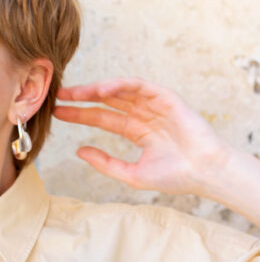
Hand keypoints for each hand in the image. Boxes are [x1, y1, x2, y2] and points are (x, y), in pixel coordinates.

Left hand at [53, 78, 231, 195]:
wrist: (203, 172)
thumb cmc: (174, 176)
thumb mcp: (131, 174)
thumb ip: (105, 163)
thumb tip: (78, 151)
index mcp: (137, 131)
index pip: (103, 119)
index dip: (80, 115)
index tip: (58, 113)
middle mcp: (144, 115)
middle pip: (107, 103)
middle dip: (82, 99)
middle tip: (58, 96)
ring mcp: (154, 105)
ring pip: (120, 92)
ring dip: (96, 90)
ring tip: (74, 92)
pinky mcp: (166, 98)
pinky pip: (139, 86)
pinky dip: (119, 85)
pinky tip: (101, 89)